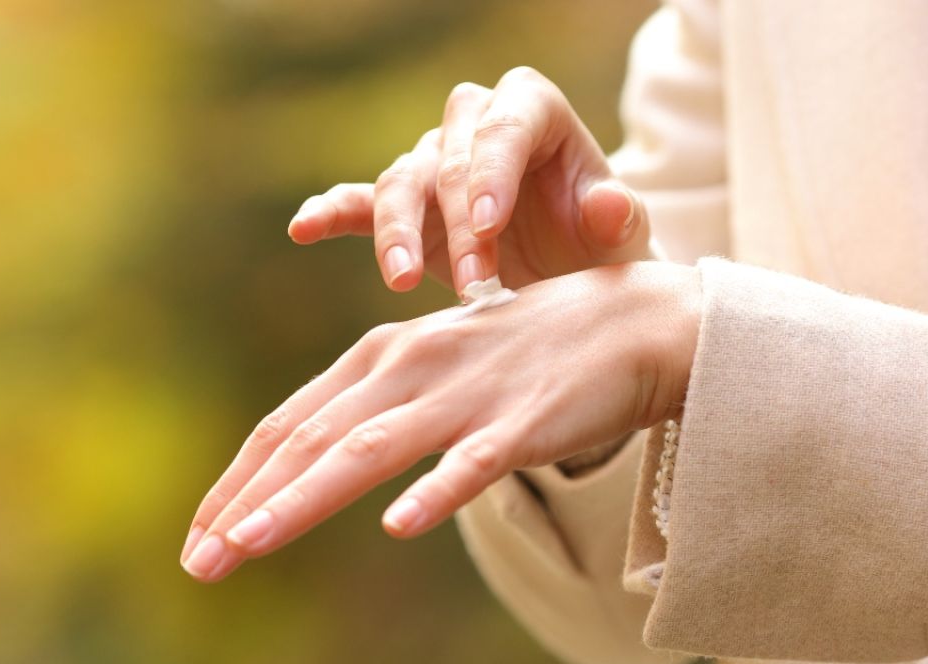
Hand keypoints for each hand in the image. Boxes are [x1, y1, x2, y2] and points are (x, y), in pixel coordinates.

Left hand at [179, 261, 699, 581]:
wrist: (631, 323)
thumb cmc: (527, 351)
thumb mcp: (436, 369)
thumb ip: (380, 407)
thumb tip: (317, 460)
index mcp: (384, 356)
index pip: (290, 420)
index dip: (238, 479)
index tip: (200, 535)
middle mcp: (411, 368)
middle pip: (311, 437)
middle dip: (247, 501)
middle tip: (198, 562)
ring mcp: (465, 395)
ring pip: (369, 449)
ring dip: (301, 498)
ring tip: (247, 545)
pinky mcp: (524, 421)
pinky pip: (474, 462)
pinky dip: (436, 490)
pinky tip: (401, 523)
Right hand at [286, 66, 652, 298]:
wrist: (571, 287)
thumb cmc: (602, 254)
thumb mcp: (623, 241)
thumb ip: (618, 218)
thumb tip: (605, 204)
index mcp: (535, 113)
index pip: (507, 124)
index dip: (493, 171)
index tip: (490, 226)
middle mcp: (476, 128)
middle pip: (449, 157)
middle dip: (459, 222)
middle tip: (478, 285)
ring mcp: (434, 166)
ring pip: (401, 181)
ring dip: (399, 232)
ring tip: (403, 281)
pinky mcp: (405, 209)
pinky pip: (359, 203)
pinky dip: (331, 213)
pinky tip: (304, 229)